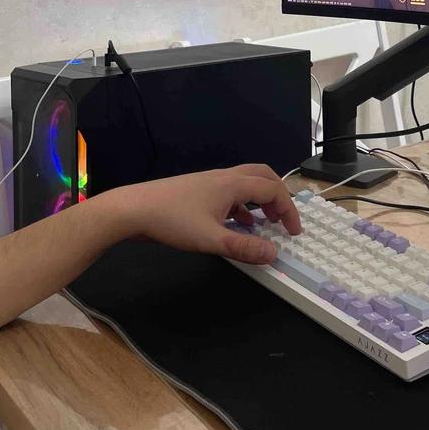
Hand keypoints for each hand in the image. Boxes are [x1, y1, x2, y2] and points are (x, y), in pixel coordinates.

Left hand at [105, 164, 301, 264]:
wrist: (134, 209)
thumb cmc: (172, 222)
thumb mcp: (212, 240)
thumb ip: (244, 247)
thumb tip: (273, 253)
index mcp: (232, 184)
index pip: (272, 189)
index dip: (288, 210)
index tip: (293, 232)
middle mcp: (224, 177)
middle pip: (262, 176)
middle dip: (278, 196)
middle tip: (284, 219)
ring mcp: (210, 182)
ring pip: (245, 183)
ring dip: (260, 200)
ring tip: (265, 223)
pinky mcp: (198, 190)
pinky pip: (230, 192)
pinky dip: (242, 206)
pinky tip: (237, 224)